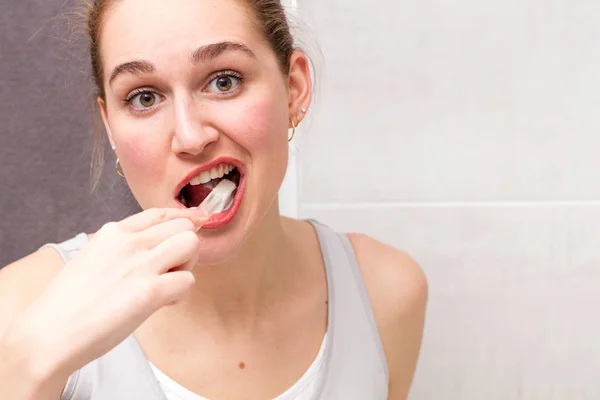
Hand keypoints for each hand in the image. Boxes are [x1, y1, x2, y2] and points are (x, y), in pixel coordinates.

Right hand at [7, 207, 207, 380]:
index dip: (184, 218)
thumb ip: (120, 249)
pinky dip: (180, 294)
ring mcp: (141, 265)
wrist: (50, 332)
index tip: (198, 221)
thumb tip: (149, 249)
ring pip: (191, 244)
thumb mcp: (91, 258)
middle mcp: (130, 242)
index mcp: (113, 232)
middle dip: (185, 247)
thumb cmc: (68, 303)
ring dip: (188, 265)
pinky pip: (188, 280)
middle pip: (183, 226)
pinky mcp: (151, 291)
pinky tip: (162, 304)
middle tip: (170, 271)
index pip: (160, 213)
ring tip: (168, 284)